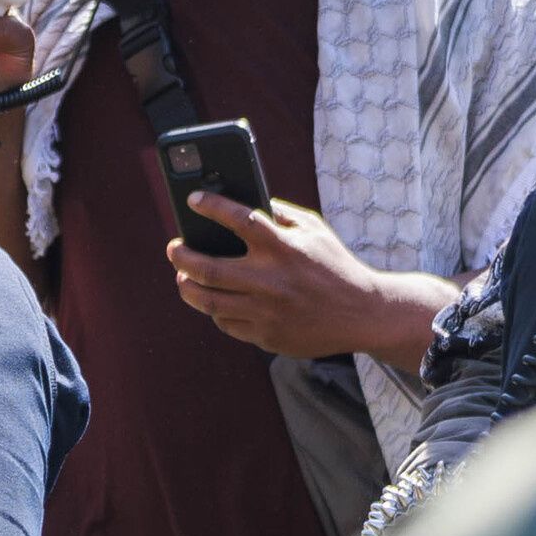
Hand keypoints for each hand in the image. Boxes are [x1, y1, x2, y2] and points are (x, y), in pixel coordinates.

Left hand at [170, 193, 447, 364]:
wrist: (361, 314)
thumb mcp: (315, 231)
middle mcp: (270, 280)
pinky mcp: (265, 335)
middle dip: (180, 256)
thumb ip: (281, 215)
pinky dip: (215, 310)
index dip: (211, 206)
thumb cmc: (334, 266)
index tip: (193, 200)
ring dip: (187, 286)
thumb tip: (246, 203)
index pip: (238, 219)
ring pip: (207, 301)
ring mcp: (265, 311)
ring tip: (183, 276)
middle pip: (206, 269)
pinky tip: (213, 299)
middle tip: (174, 248)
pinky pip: (226, 323)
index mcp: (283, 248)